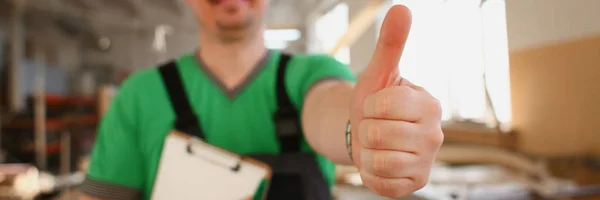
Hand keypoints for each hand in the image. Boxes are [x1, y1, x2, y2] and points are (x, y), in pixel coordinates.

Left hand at [349, 5, 443, 197]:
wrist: (369, 135)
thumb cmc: (376, 102)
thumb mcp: (380, 73)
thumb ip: (390, 44)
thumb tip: (402, 9)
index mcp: (430, 105)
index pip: (384, 104)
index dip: (370, 105)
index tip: (377, 106)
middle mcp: (435, 135)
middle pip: (377, 133)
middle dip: (365, 129)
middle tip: (376, 127)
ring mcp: (426, 162)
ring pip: (377, 159)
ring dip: (366, 152)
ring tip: (376, 145)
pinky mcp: (414, 184)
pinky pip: (380, 182)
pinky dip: (370, 173)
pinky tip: (379, 162)